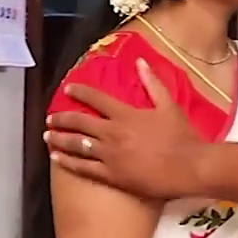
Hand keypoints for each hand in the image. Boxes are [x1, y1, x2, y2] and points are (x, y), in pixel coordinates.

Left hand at [46, 59, 206, 199]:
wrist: (190, 168)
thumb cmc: (183, 137)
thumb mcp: (169, 106)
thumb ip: (153, 83)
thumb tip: (140, 62)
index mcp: (126, 114)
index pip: (97, 99)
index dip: (80, 92)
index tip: (67, 89)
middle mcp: (113, 133)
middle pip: (80, 123)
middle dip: (62, 119)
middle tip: (50, 118)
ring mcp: (110, 155)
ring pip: (77, 145)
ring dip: (60, 139)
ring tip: (47, 136)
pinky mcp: (112, 176)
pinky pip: (84, 168)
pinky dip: (68, 162)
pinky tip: (57, 158)